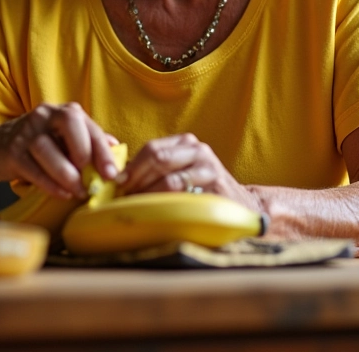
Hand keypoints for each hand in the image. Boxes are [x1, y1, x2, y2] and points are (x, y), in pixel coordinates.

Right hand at [0, 103, 116, 199]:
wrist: (0, 146)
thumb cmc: (44, 144)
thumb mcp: (67, 139)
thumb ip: (90, 142)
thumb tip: (117, 149)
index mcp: (67, 112)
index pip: (89, 127)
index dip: (103, 151)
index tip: (113, 175)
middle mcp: (47, 115)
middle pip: (70, 124)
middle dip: (85, 153)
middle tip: (93, 179)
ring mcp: (27, 131)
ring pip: (48, 149)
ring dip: (66, 174)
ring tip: (78, 191)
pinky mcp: (12, 151)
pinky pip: (32, 168)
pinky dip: (50, 184)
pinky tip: (63, 194)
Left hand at [117, 133, 259, 209]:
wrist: (241, 205)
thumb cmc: (201, 189)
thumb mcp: (181, 170)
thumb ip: (156, 169)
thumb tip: (117, 178)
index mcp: (186, 143)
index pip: (151, 148)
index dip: (131, 166)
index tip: (116, 184)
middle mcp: (198, 150)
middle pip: (158, 158)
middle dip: (136, 179)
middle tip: (123, 198)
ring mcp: (209, 169)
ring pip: (169, 180)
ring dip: (148, 195)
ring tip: (136, 208)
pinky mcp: (216, 190)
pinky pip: (185, 199)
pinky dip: (166, 207)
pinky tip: (157, 216)